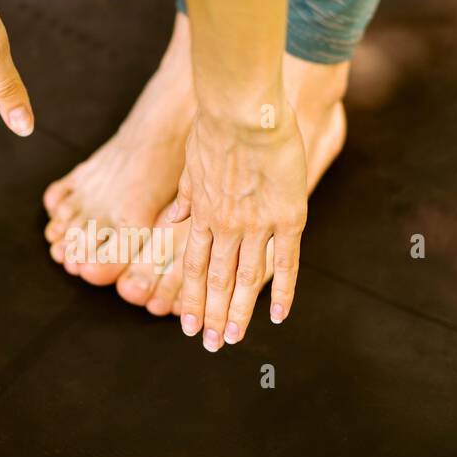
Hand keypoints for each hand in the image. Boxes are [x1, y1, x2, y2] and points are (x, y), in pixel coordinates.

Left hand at [170, 102, 306, 349]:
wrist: (241, 112)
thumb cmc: (215, 127)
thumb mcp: (190, 165)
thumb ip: (183, 199)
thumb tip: (168, 223)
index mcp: (203, 215)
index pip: (193, 267)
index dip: (191, 299)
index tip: (187, 325)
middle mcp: (226, 226)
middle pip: (217, 281)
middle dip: (211, 316)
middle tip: (211, 345)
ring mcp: (257, 224)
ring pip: (246, 279)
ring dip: (238, 313)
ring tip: (233, 339)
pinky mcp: (288, 217)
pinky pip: (286, 262)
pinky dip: (283, 291)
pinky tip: (279, 316)